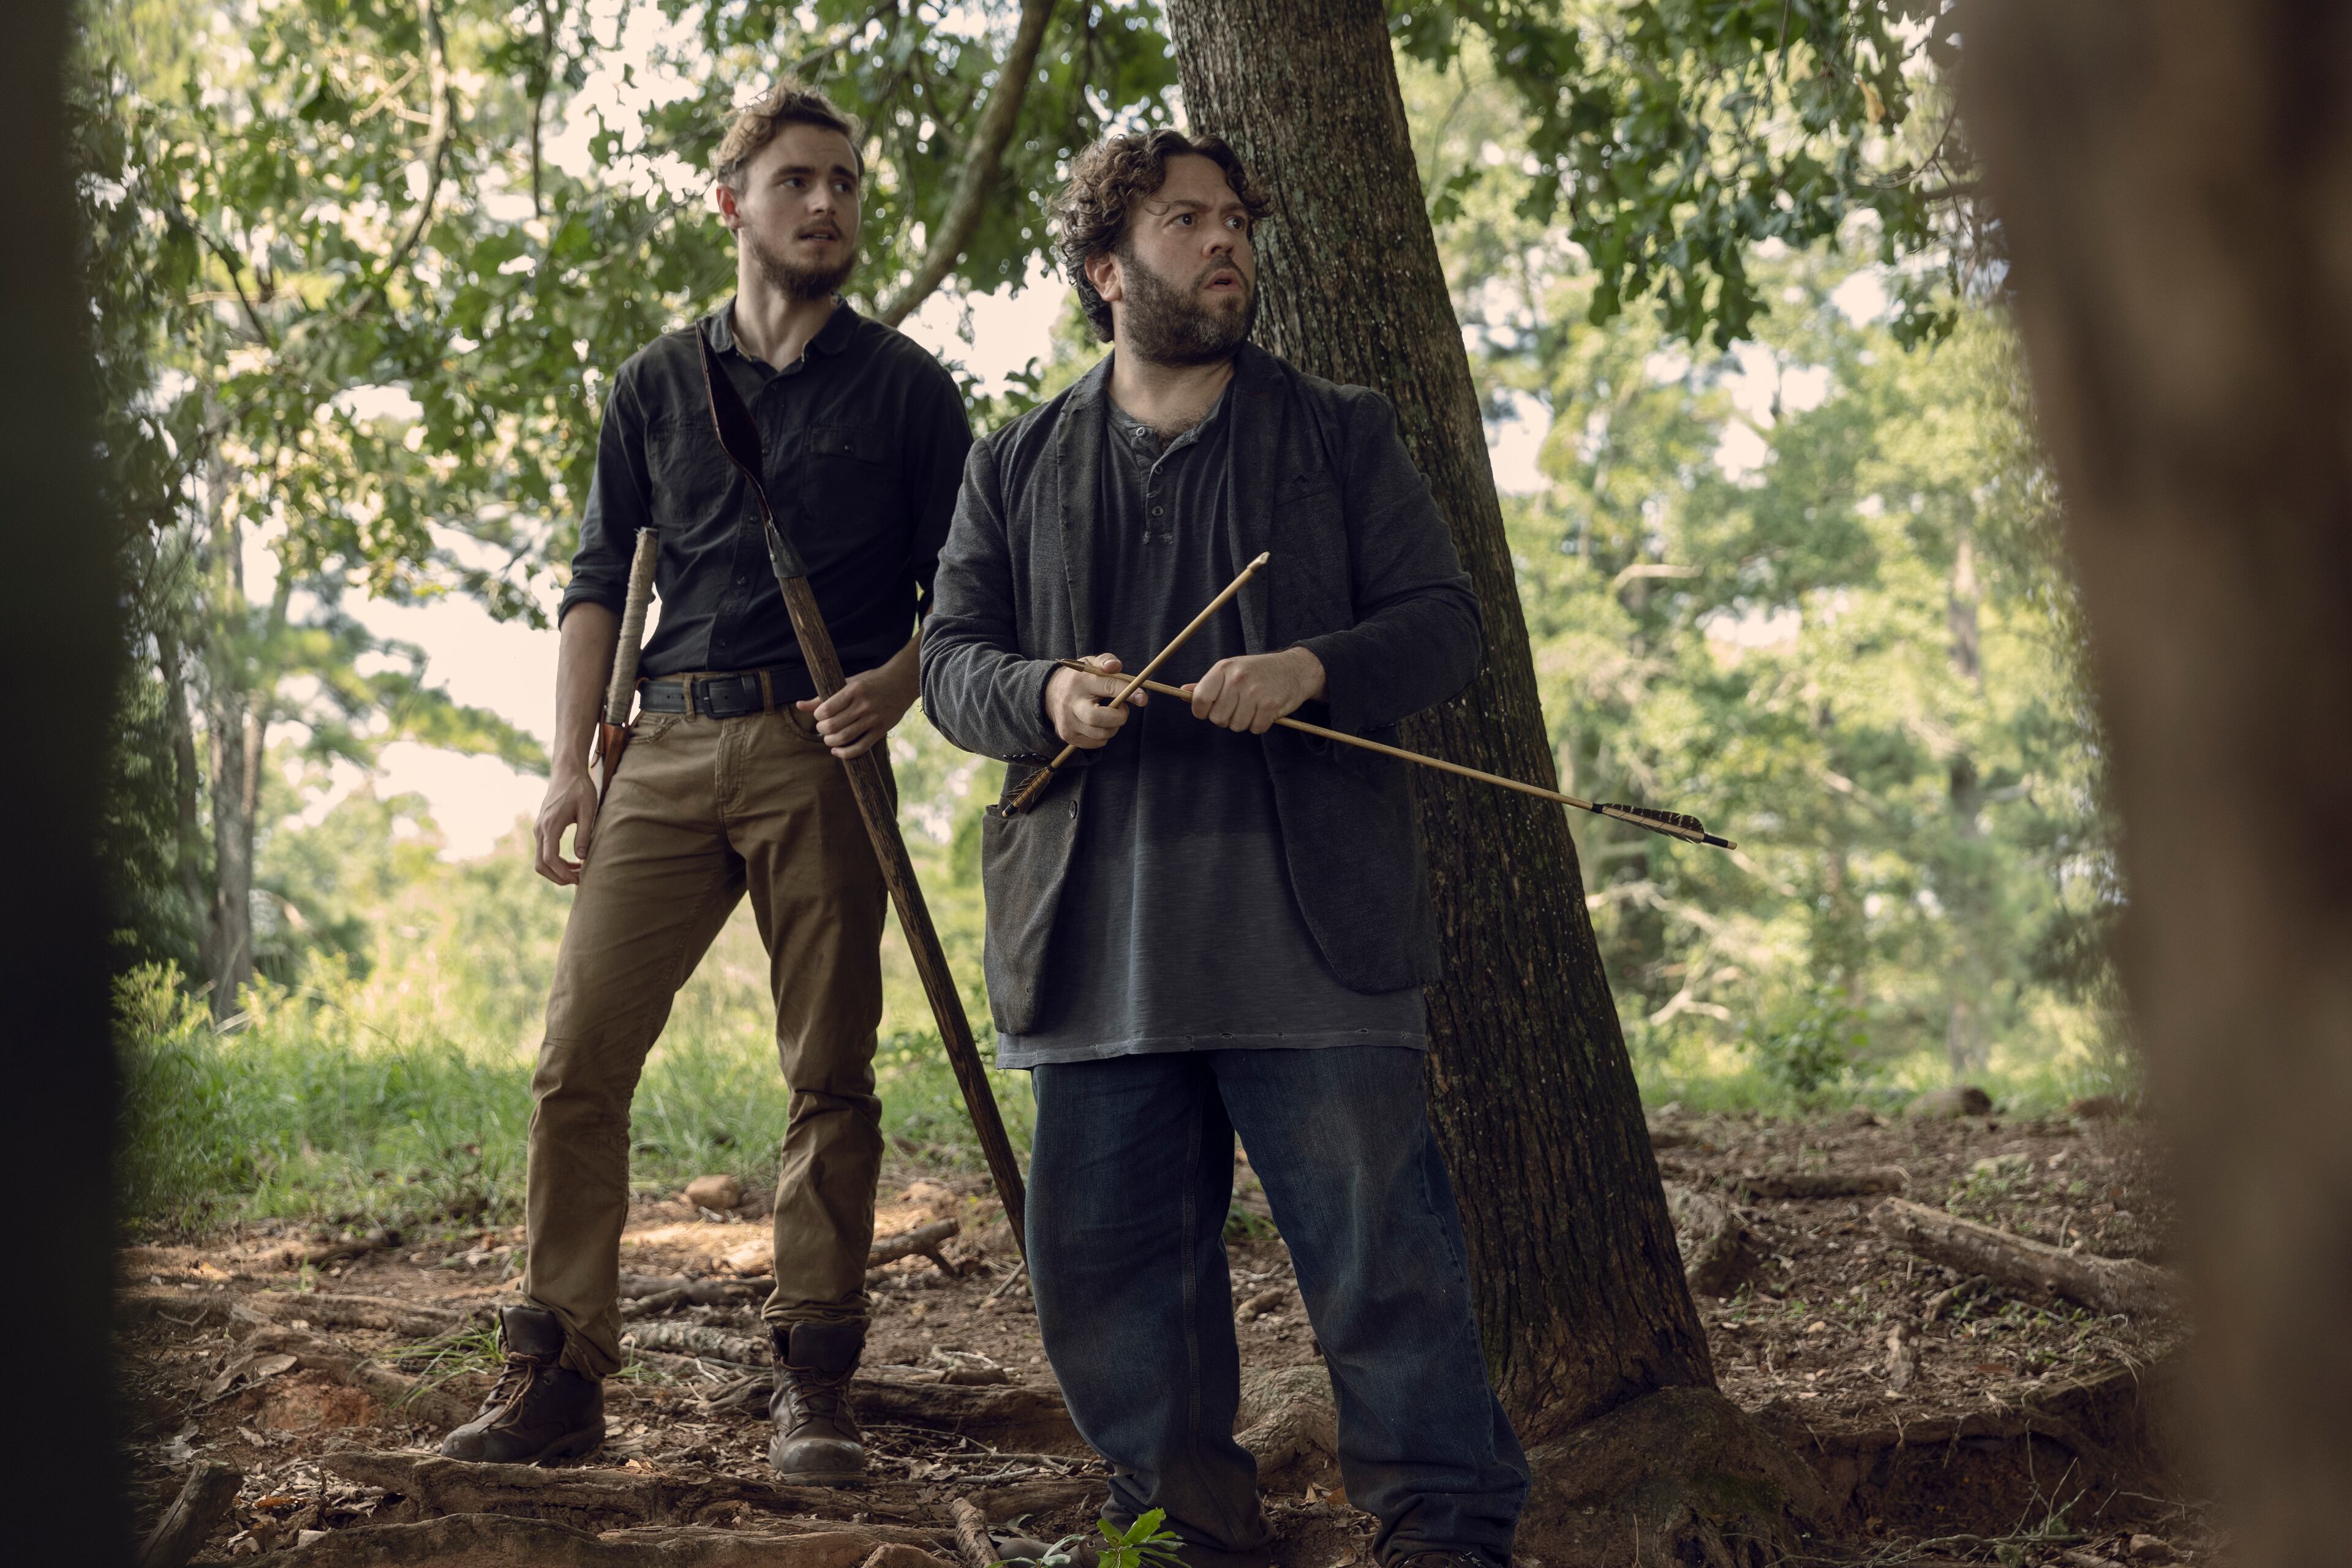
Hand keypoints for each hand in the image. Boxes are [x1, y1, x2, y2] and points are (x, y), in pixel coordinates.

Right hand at [535, 768, 600, 885]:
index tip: (579, 879)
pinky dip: (556, 862)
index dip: (563, 873)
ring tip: (579, 873)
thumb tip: (582, 858)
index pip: (550, 859)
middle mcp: (540, 829)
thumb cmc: (580, 788)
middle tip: (579, 881)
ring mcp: (539, 829)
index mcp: (551, 826)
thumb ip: (584, 834)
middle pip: (540, 864)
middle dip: (557, 877)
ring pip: (540, 860)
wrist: (567, 771)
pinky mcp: (542, 828)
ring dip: (557, 871)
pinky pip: (544, 851)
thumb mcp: (588, 810)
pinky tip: (574, 862)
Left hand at [797, 659, 917, 758]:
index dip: (818, 716)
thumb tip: (798, 706)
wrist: (901, 683)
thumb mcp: (847, 683)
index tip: (820, 716)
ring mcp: (873, 719)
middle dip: (822, 730)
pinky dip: (845, 753)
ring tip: (829, 738)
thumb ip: (823, 697)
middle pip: (833, 726)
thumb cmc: (870, 682)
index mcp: (853, 690)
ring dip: (830, 741)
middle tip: (823, 727)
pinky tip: (837, 750)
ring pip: (844, 738)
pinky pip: (860, 748)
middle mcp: (863, 705)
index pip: (826, 709)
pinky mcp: (881, 730)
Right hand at [1045, 653, 1148, 748]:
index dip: (1129, 693)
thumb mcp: (1090, 663)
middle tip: (1123, 710)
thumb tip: (1115, 666)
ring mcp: (1067, 722)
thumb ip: (1106, 661)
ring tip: (1110, 715)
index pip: (1108, 687)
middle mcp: (1071, 703)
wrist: (1049, 693)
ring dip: (1113, 727)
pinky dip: (1104, 735)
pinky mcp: (1068, 736)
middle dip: (1119, 717)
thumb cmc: (1079, 678)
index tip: (1143, 698)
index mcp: (1080, 681)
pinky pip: (1096, 743)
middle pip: (1098, 718)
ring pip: (1101, 734)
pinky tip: (1099, 724)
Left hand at [1186, 647, 1325, 734]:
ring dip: (1244, 722)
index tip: (1209, 711)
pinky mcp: (1270, 705)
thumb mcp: (1231, 670)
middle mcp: (1237, 679)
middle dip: (1226, 718)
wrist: (1294, 668)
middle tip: (1238, 707)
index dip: (1202, 711)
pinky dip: (1260, 725)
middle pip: (1218, 718)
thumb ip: (1206, 684)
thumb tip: (1182, 692)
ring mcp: (1255, 692)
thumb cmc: (1257, 671)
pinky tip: (1265, 711)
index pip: (1200, 700)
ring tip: (1253, 708)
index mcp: (1223, 668)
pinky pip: (1255, 729)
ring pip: (1236, 726)